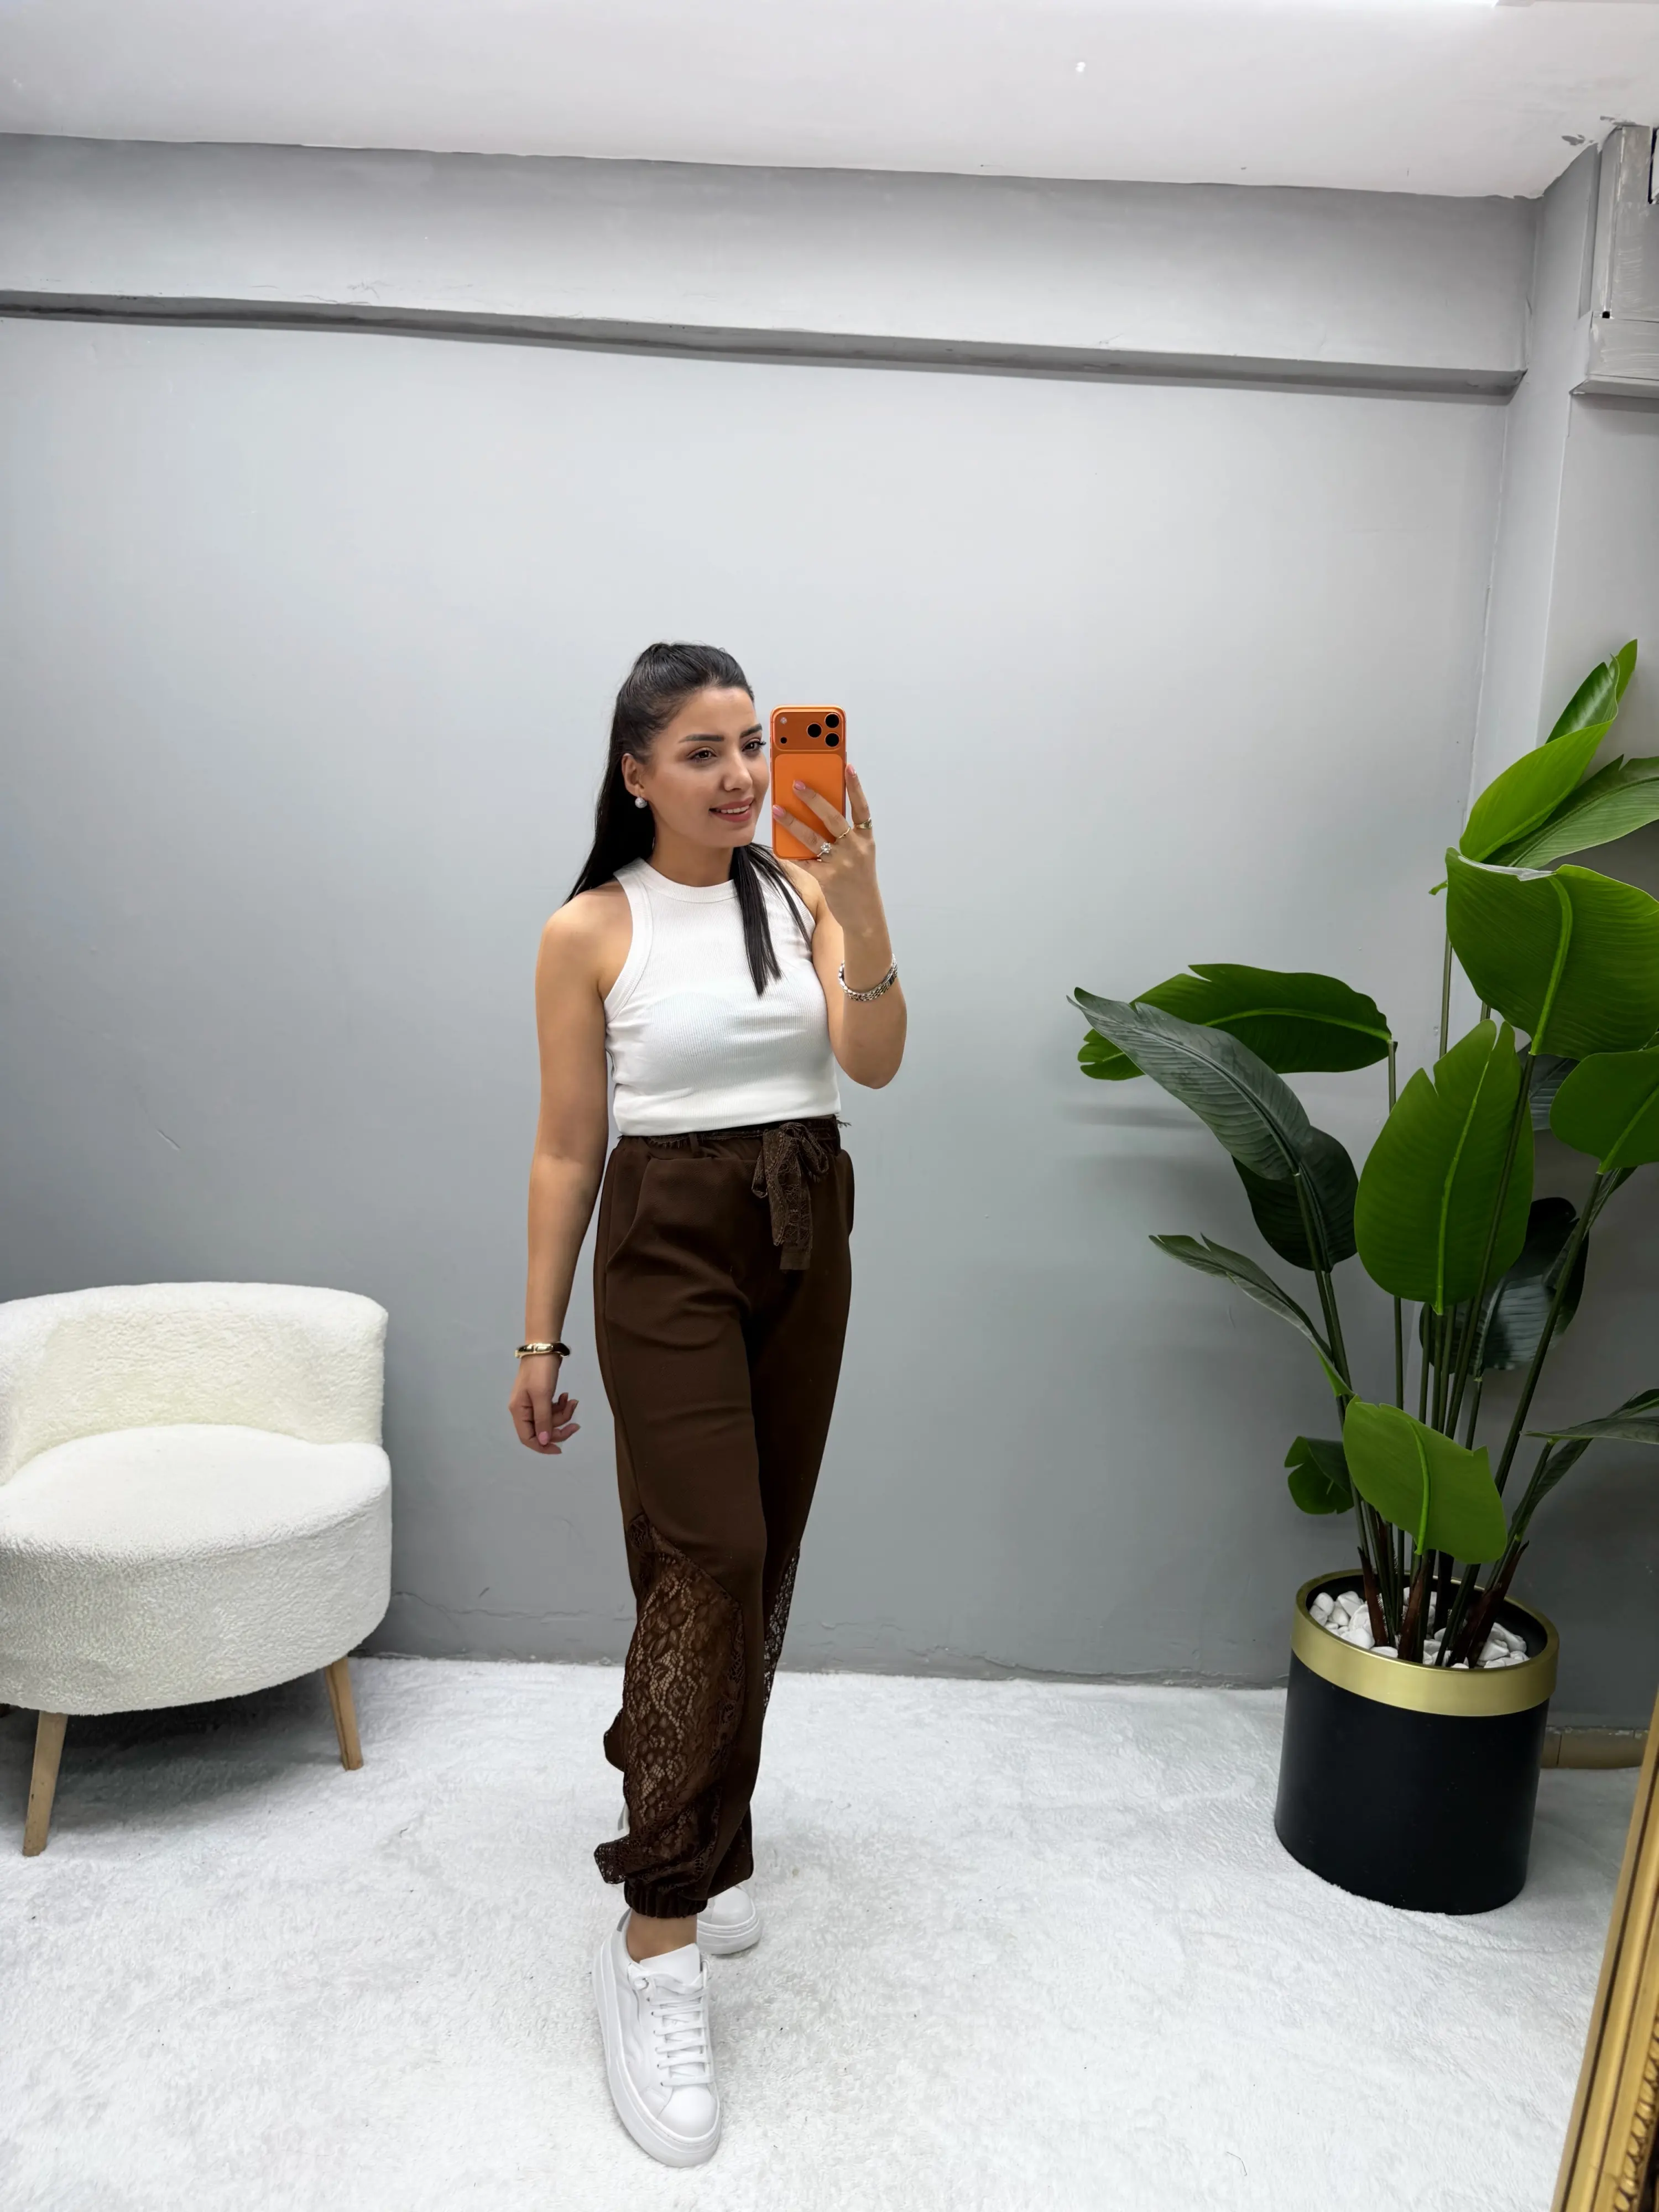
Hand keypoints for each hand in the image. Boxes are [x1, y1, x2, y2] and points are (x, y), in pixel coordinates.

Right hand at [509, 1354, 579, 1454]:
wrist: (543, 1347)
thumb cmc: (540, 1371)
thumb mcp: (542, 1395)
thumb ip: (543, 1419)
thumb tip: (543, 1441)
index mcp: (519, 1411)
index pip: (528, 1438)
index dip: (543, 1446)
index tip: (560, 1449)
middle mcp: (523, 1410)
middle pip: (541, 1430)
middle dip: (559, 1428)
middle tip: (576, 1424)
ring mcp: (532, 1403)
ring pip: (549, 1419)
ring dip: (563, 1414)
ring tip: (572, 1401)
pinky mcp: (541, 1396)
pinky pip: (552, 1409)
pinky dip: (561, 1405)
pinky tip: (567, 1396)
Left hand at [772, 763, 880, 932]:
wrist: (864, 913)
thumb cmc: (859, 879)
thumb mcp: (859, 853)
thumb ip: (844, 834)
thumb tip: (818, 811)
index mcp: (865, 839)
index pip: (861, 808)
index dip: (855, 787)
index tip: (847, 766)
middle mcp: (855, 848)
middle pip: (833, 817)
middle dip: (814, 799)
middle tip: (796, 783)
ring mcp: (841, 863)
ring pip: (813, 837)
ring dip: (793, 822)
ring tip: (777, 809)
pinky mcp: (827, 878)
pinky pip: (803, 861)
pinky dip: (789, 852)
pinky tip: (776, 843)